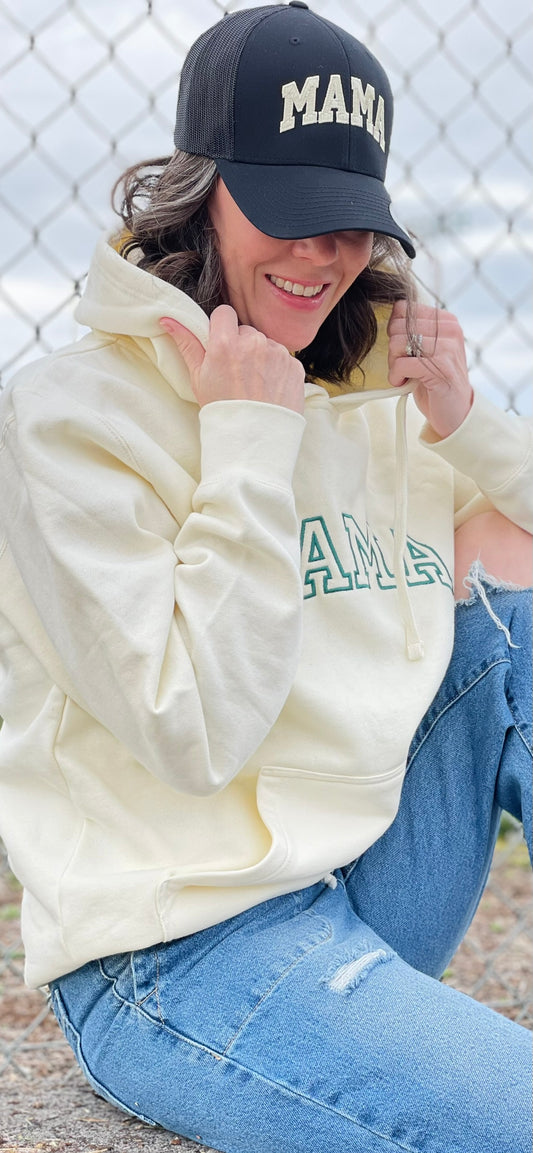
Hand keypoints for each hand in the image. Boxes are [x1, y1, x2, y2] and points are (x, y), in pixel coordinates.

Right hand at [159, 305, 304, 414]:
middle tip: (236, 373)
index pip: (224, 313)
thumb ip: (187, 344)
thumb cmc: (221, 410)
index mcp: (226, 344)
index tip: (221, 345)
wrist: (253, 440)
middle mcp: (254, 343)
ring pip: (265, 344)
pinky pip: (283, 358)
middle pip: (246, 330)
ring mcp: (277, 353)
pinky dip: (277, 370)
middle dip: (241, 345)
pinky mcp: (294, 365)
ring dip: (260, 357)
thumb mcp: (198, 378)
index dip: (221, 328)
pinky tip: (269, 388)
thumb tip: (168, 319)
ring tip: (254, 384)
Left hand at [387, 301, 472, 437]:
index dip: (394, 331)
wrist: (456, 414)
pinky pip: (401, 364)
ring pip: (397, 343)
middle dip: (393, 350)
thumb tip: (390, 316)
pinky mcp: (440, 367)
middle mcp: (449, 330)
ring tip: (405, 375)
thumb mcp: (425, 350)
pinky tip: (404, 383)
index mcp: (446, 321)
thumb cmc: (435, 382)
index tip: (404, 351)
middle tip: (403, 366)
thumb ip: (413, 331)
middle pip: (397, 326)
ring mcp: (447, 347)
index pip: (403, 309)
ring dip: (393, 365)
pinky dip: (395, 377)